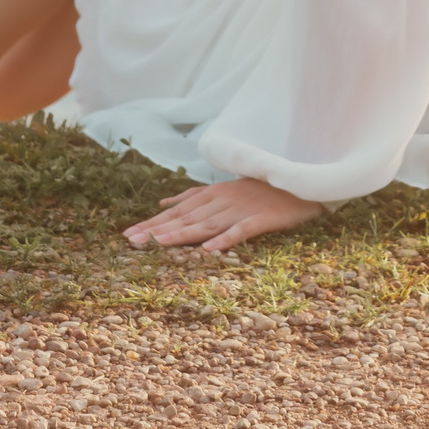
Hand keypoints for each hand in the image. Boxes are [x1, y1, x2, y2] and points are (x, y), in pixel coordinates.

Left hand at [124, 177, 323, 252]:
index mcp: (212, 194)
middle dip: (157, 230)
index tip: (128, 236)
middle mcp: (222, 200)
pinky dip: (225, 239)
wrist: (299, 178)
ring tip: (158, 245)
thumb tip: (163, 203)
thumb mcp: (223, 188)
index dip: (153, 223)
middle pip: (185, 218)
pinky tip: (209, 251)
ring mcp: (241, 209)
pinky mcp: (262, 218)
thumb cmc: (260, 187)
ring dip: (181, 235)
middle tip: (131, 242)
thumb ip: (194, 196)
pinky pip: (241, 230)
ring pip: (206, 224)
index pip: (177, 211)